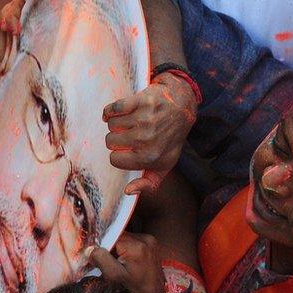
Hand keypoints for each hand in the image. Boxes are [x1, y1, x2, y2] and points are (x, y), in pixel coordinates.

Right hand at [88, 233, 165, 292]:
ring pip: (124, 239)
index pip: (111, 236)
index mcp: (136, 246)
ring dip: (118, 249)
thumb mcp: (115, 277)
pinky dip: (126, 250)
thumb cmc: (135, 290)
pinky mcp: (151, 244)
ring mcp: (150, 241)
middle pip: (118, 236)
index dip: (102, 246)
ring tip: (120, 265)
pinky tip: (128, 263)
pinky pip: (132, 242)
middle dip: (110, 248)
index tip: (99, 258)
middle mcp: (145, 239)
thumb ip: (101, 260)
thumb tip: (90, 248)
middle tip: (110, 264)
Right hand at [103, 71, 197, 194]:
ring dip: (117, 123)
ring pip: (111, 124)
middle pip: (110, 141)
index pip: (114, 159)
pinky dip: (112, 110)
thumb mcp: (164, 164)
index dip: (120, 153)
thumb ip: (148, 183)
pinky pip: (113, 108)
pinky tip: (120, 112)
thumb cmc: (170, 138)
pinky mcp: (142, 101)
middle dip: (118, 138)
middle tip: (132, 133)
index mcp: (149, 157)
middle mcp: (147, 139)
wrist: (182, 107)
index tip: (130, 148)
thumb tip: (128, 191)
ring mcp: (144, 119)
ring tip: (132, 121)